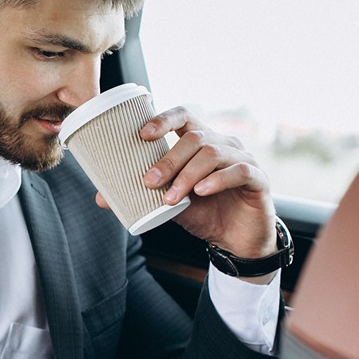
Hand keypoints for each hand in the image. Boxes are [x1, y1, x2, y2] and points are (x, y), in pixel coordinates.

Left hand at [96, 105, 277, 262]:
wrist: (237, 241)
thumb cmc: (204, 214)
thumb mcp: (169, 204)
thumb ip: (142, 196)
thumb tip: (101, 197)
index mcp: (201, 143)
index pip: (183, 117)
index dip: (164, 120)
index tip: (142, 135)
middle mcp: (224, 144)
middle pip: (194, 138)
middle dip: (168, 159)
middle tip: (149, 181)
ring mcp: (243, 158)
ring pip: (213, 153)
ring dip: (187, 175)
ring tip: (170, 198)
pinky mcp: (258, 179)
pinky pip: (239, 170)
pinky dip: (217, 180)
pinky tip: (202, 192)